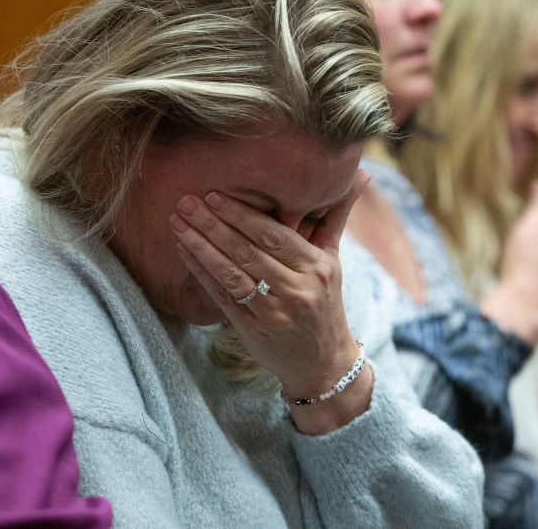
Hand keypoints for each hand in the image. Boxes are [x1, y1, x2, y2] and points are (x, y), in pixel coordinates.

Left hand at [169, 170, 372, 434]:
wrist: (322, 363)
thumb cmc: (325, 301)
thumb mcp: (334, 259)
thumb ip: (336, 216)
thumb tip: (360, 175)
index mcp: (317, 267)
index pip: (274, 236)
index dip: (242, 215)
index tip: (214, 195)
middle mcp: (297, 289)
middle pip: (248, 252)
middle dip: (213, 224)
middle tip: (185, 201)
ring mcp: (274, 312)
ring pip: (231, 274)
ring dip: (200, 246)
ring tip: (177, 223)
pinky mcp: (253, 330)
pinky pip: (222, 296)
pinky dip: (201, 272)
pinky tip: (184, 251)